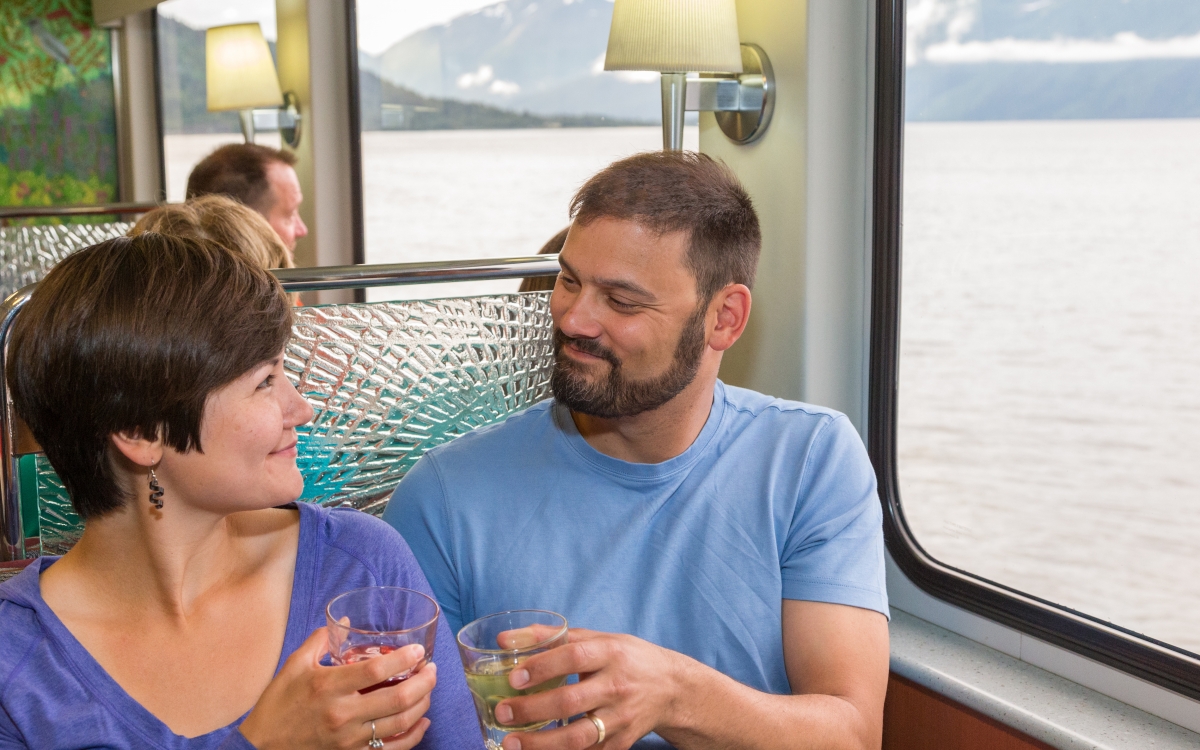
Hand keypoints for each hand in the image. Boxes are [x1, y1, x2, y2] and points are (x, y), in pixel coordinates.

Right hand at [238, 628, 436, 749]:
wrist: (261, 749)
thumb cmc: (277, 705)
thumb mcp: (294, 666)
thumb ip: (321, 640)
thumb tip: (344, 618)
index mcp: (328, 687)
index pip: (375, 671)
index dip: (403, 659)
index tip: (418, 651)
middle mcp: (342, 714)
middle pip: (396, 698)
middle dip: (424, 682)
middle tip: (432, 670)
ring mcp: (349, 739)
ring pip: (399, 723)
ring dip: (422, 704)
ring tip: (428, 690)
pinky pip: (392, 749)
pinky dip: (414, 735)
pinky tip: (422, 721)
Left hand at [494, 629, 687, 749]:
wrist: (671, 688)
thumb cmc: (625, 658)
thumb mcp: (596, 638)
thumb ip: (550, 636)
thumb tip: (503, 639)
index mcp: (610, 653)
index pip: (574, 657)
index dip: (542, 666)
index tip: (514, 677)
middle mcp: (617, 687)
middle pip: (571, 701)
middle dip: (532, 709)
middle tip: (502, 712)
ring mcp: (620, 719)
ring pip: (578, 737)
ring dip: (541, 743)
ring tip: (511, 742)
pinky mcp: (620, 744)